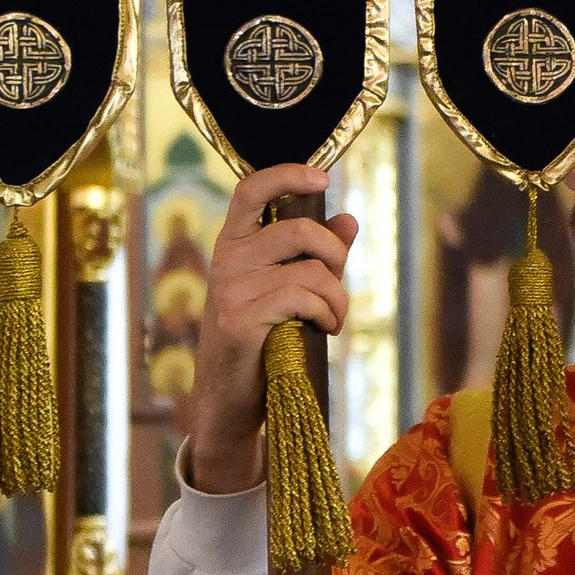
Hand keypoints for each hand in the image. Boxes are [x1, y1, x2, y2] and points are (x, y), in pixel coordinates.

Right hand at [184, 165, 356, 496]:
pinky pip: (303, 297)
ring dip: (337, 298)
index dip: (287, 174)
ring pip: (311, 270)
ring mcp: (229, 288)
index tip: (323, 178)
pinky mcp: (239, 318)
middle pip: (299, 229)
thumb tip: (348, 219)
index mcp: (233, 243)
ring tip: (332, 320)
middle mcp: (225, 259)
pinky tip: (323, 331)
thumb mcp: (288, 290)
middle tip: (338, 286)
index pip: (250, 189)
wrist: (231, 400)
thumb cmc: (264, 340)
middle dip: (335, 256)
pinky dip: (327, 314)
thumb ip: (316, 255)